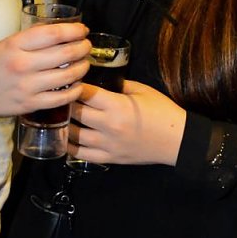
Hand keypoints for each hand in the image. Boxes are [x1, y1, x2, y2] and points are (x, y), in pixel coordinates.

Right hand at [0, 23, 89, 137]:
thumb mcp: (5, 44)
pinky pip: (62, 98)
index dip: (73, 30)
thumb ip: (30, 39)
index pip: (52, 33)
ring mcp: (27, 87)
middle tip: (86, 46)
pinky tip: (78, 84)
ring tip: (84, 63)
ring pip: (67, 76)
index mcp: (15, 45)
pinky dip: (75, 90)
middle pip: (65, 53)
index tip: (82, 30)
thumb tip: (58, 32)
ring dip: (82, 68)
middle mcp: (22, 65)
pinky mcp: (31, 104)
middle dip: (83, 48)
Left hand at [67, 79, 185, 166]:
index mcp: (117, 106)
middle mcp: (108, 126)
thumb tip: (101, 79)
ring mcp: (107, 144)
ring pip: (73, 135)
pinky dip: (70, 147)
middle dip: (66, 103)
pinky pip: (82, 154)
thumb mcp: (142, 90)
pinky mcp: (110, 158)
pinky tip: (66, 138)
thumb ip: (119, 84)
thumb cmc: (162, 112)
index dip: (74, 86)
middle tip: (60, 97)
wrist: (178, 140)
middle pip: (75, 113)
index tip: (68, 82)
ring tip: (58, 116)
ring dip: (63, 124)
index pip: (85, 93)